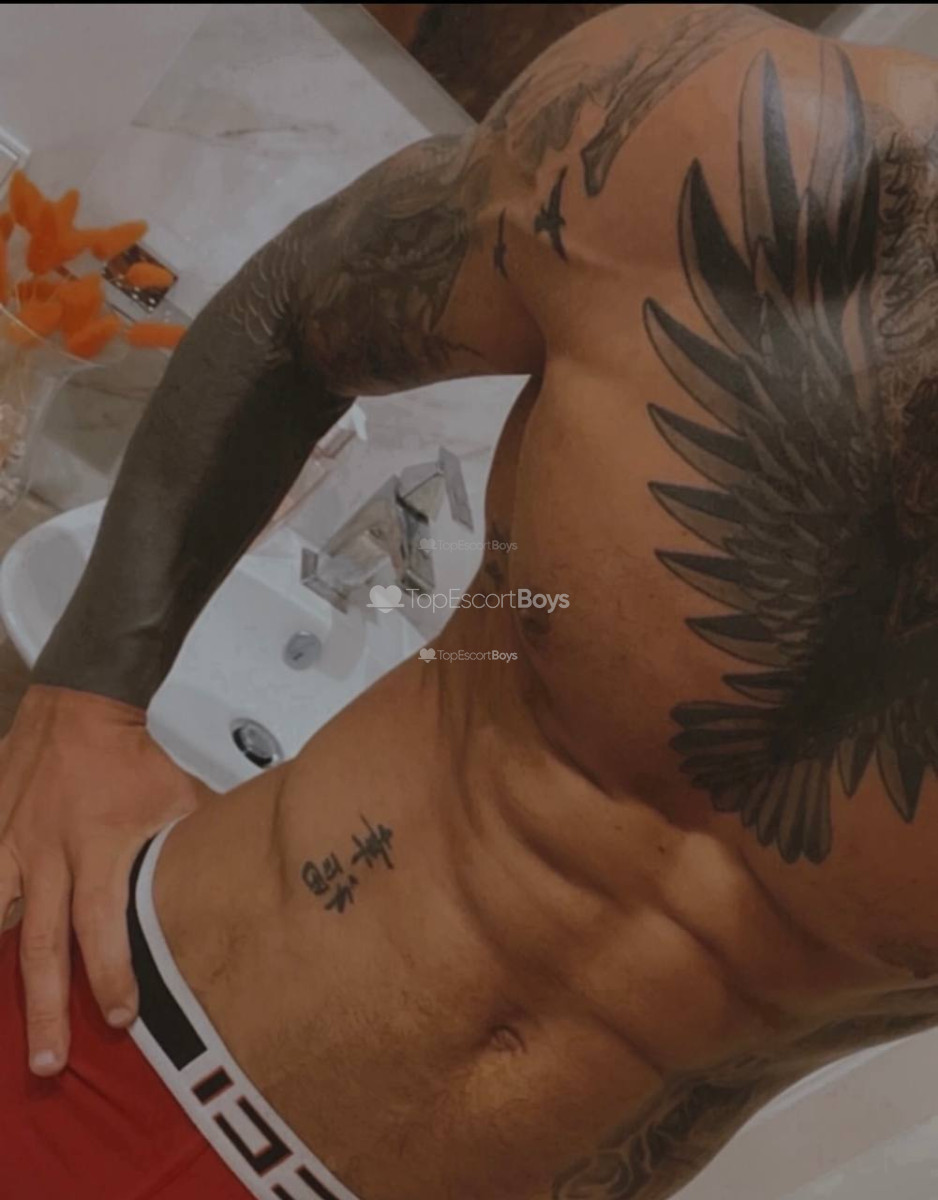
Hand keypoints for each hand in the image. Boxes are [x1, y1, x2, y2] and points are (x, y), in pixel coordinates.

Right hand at [0, 684, 211, 1074]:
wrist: (79, 706)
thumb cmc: (133, 759)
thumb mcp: (178, 795)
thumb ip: (198, 841)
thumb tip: (248, 873)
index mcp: (98, 849)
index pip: (102, 924)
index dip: (110, 973)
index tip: (123, 1018)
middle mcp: (47, 855)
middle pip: (39, 945)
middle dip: (44, 1008)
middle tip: (48, 1064)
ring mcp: (10, 845)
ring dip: (0, 978)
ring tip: (7, 1028)